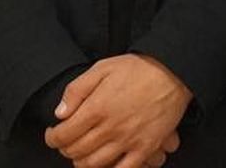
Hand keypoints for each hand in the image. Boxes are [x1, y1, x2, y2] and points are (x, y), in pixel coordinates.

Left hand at [43, 54, 190, 167]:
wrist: (173, 72)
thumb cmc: (138, 68)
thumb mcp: (102, 68)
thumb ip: (76, 90)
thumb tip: (60, 113)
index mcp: (97, 108)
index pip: (63, 134)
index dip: (52, 138)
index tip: (52, 134)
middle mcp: (110, 128)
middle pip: (76, 151)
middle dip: (65, 149)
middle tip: (66, 142)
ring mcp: (128, 140)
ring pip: (94, 164)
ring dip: (81, 162)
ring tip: (82, 154)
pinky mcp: (145, 148)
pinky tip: (105, 164)